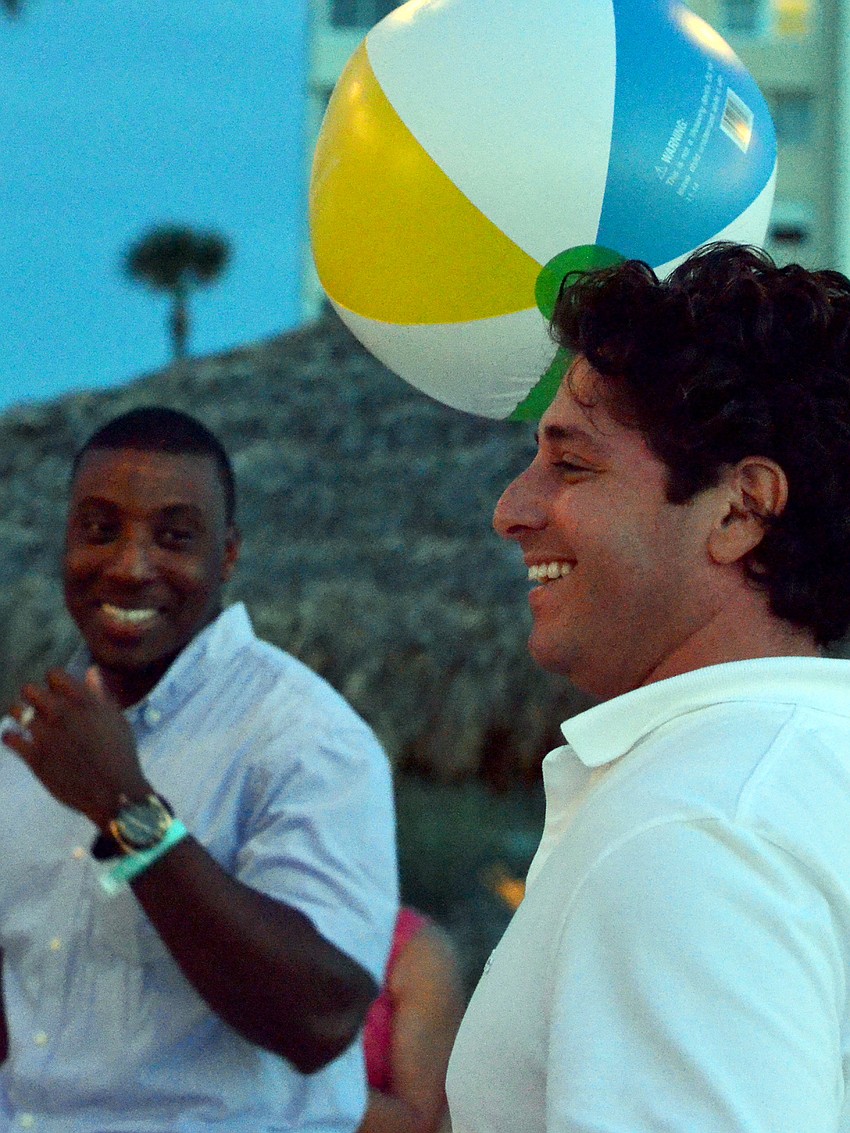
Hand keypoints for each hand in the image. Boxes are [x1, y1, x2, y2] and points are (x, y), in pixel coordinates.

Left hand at [2, 667, 149, 829]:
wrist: (113, 791)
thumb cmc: (121, 755)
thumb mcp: (117, 720)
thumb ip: (101, 695)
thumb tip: (91, 672)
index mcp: (82, 701)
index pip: (54, 675)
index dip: (55, 682)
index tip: (59, 691)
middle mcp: (60, 713)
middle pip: (29, 690)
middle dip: (34, 696)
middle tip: (41, 707)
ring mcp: (44, 734)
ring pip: (16, 711)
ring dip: (20, 714)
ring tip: (28, 723)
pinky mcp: (34, 756)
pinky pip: (9, 738)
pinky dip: (10, 737)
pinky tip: (17, 740)